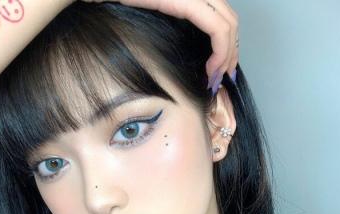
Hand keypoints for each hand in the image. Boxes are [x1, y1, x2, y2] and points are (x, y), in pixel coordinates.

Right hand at [79, 0, 238, 89]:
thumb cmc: (109, 1)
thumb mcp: (145, 17)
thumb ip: (165, 26)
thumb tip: (174, 52)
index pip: (218, 17)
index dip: (225, 44)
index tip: (219, 69)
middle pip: (228, 19)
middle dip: (231, 52)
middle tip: (222, 78)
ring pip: (227, 24)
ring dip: (227, 55)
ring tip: (217, 79)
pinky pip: (215, 27)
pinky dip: (220, 51)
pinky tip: (211, 69)